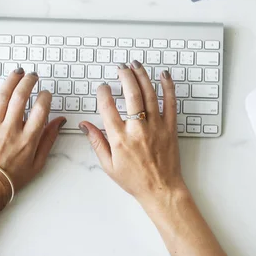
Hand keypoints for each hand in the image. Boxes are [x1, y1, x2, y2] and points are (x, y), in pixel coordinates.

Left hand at [0, 69, 64, 206]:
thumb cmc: (12, 177)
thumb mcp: (38, 163)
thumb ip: (49, 139)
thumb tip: (60, 121)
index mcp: (28, 139)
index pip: (40, 109)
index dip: (45, 97)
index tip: (46, 93)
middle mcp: (11, 129)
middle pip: (21, 96)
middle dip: (29, 81)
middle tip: (33, 76)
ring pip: (3, 95)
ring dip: (12, 80)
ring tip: (18, 72)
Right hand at [80, 62, 186, 211]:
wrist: (162, 190)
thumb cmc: (135, 180)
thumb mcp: (109, 165)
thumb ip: (97, 142)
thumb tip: (85, 126)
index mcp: (120, 139)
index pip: (108, 107)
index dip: (103, 93)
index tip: (102, 87)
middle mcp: (138, 129)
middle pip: (131, 94)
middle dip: (124, 76)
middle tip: (120, 68)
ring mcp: (156, 127)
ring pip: (149, 94)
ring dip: (142, 76)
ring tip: (136, 65)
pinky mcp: (170, 128)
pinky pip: (170, 103)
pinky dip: (168, 87)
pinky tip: (164, 75)